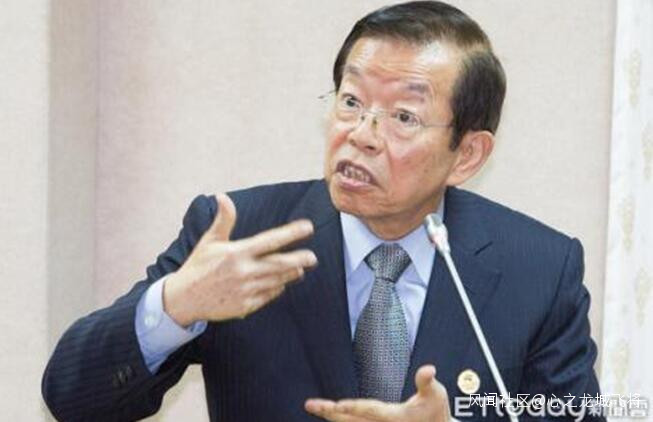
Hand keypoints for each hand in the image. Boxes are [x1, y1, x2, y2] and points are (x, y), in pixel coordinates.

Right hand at [163, 193, 316, 325]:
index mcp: (237, 253)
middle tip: (313, 257)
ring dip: (290, 274)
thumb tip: (222, 196)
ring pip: (277, 281)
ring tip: (301, 269)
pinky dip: (277, 288)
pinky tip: (281, 283)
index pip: (270, 240)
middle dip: (299, 260)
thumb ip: (223, 220)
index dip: (291, 233)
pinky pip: (268, 296)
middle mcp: (244, 272)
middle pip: (279, 264)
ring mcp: (246, 291)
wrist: (184, 299)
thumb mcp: (209, 241)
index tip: (308, 228)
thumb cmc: (198, 266)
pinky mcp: (246, 306)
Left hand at [305, 365, 450, 421]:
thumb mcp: (435, 395)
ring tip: (316, 407)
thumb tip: (428, 369)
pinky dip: (341, 420)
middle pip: (350, 420)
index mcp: (393, 416)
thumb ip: (427, 382)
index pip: (369, 411)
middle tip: (312, 405)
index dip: (353, 407)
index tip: (337, 404)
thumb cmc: (435, 414)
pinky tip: (330, 415)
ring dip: (332, 416)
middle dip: (330, 412)